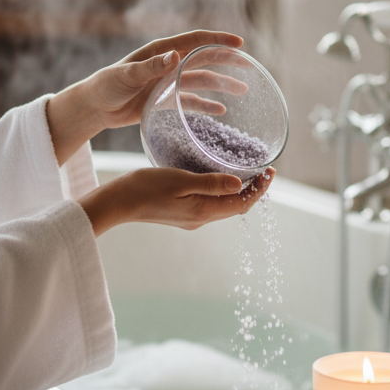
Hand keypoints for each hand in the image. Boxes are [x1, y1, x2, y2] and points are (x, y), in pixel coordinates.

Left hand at [47, 30, 243, 164]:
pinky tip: (220, 111)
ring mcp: (168, 82)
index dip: (218, 40)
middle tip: (249, 66)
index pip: (195, 41)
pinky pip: (190, 101)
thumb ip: (150, 67)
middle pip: (204, 59)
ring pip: (201, 81)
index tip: (240, 43)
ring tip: (242, 91)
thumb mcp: (126, 75)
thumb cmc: (106, 86)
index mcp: (161, 52)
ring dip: (221, 85)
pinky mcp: (164, 100)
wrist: (94, 106)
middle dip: (227, 61)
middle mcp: (168, 64)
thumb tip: (174, 56)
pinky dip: (205, 105)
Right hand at [78, 167, 273, 235]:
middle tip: (264, 170)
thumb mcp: (181, 180)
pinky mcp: (183, 215)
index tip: (271, 171)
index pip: (243, 203)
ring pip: (224, 207)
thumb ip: (211, 183)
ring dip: (239, 192)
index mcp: (204, 211)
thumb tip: (240, 184)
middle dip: (254, 190)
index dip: (260, 189)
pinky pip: (211, 205)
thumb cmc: (146, 187)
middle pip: (236, 207)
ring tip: (247, 172)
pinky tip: (220, 179)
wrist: (118, 202)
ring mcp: (191, 219)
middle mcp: (201, 220)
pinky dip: (223, 193)